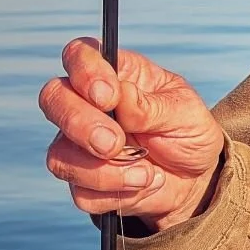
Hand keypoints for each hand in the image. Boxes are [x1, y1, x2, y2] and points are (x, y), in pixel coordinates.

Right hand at [39, 39, 224, 230]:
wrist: (195, 179)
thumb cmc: (188, 132)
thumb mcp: (185, 112)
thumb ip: (152, 105)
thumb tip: (122, 96)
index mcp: (115, 74)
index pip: (79, 55)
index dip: (84, 71)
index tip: (109, 96)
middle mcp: (86, 105)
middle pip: (54, 99)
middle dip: (81, 124)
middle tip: (115, 143)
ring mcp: (78, 144)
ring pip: (60, 155)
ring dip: (106, 170)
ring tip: (147, 173)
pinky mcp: (82, 181)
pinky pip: (81, 192)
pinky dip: (115, 193)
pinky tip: (143, 184)